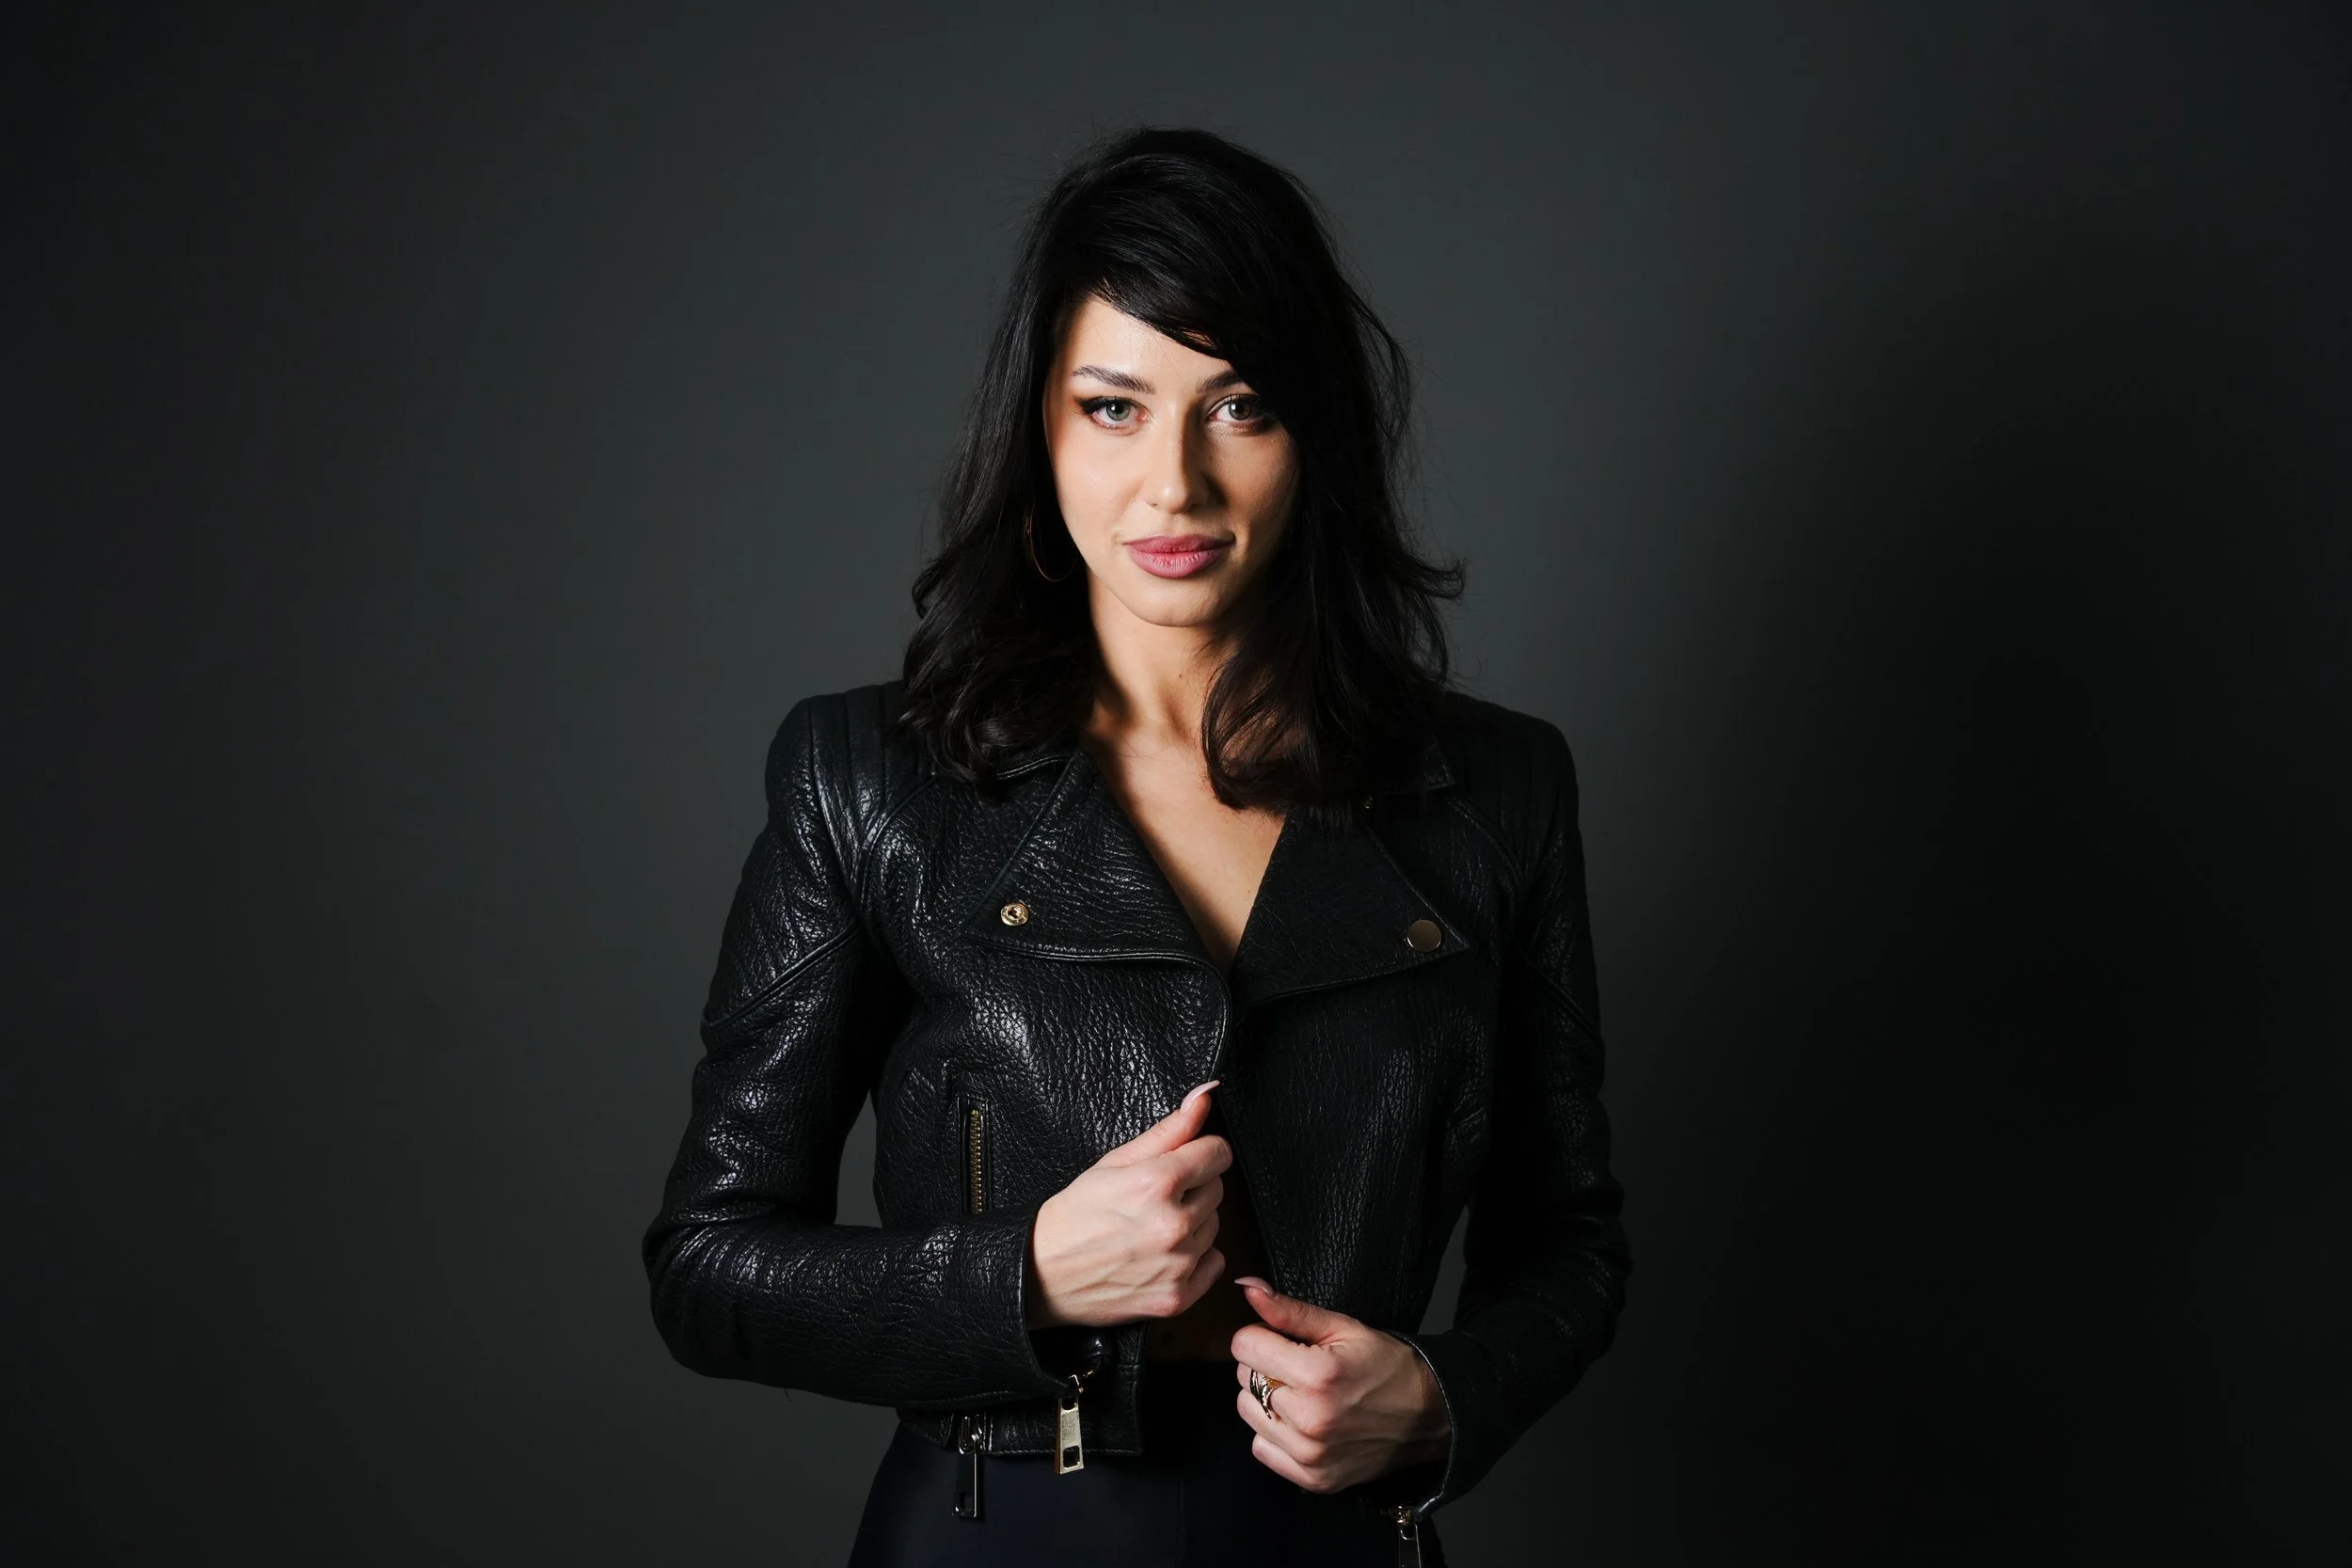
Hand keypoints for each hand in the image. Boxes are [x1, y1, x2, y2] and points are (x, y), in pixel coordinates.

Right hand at [1025, 1080, 1229, 1327]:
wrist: (1041, 1275)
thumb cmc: (1073, 1216)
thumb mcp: (1114, 1162)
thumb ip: (1169, 1129)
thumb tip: (1205, 1096)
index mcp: (1157, 1183)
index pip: (1218, 1153)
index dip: (1200, 1152)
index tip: (1185, 1159)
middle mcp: (1173, 1225)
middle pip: (1217, 1189)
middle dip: (1192, 1187)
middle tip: (1153, 1198)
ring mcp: (1177, 1265)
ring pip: (1215, 1227)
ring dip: (1193, 1223)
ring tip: (1152, 1227)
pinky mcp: (1177, 1297)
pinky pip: (1214, 1264)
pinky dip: (1195, 1259)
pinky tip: (1162, 1254)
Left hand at [1229, 1277, 1452, 1492]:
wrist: (1428, 1415)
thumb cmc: (1386, 1366)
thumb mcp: (1343, 1327)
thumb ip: (1289, 1310)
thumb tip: (1246, 1288)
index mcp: (1317, 1375)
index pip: (1244, 1346)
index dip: (1260, 1335)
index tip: (1281, 1339)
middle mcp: (1310, 1419)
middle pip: (1244, 1378)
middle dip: (1264, 1365)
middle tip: (1298, 1367)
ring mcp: (1311, 1454)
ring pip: (1248, 1413)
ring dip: (1265, 1399)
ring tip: (1301, 1394)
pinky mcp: (1313, 1479)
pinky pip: (1262, 1448)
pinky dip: (1274, 1434)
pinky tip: (1302, 1422)